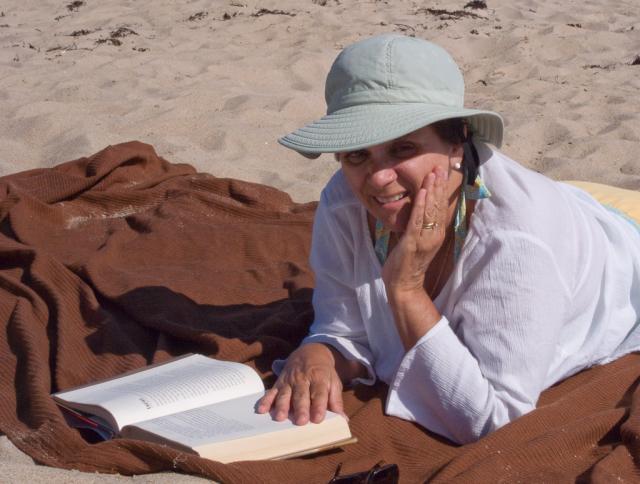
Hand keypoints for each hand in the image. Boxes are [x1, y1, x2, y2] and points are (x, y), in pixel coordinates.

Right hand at [256, 343, 345, 424]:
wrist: (310, 353)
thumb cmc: (324, 374)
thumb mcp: (334, 382)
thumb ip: (336, 401)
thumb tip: (343, 419)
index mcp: (319, 379)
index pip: (319, 393)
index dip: (319, 406)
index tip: (318, 419)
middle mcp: (303, 379)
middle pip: (301, 395)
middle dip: (300, 408)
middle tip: (300, 421)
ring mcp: (290, 381)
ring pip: (285, 394)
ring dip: (282, 405)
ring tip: (280, 417)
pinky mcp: (279, 382)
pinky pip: (272, 391)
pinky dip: (266, 400)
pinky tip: (262, 410)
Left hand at [381, 166, 449, 295]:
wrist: (404, 286)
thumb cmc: (408, 264)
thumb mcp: (416, 241)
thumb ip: (419, 226)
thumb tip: (418, 210)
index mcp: (435, 234)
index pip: (440, 208)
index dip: (441, 190)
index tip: (442, 173)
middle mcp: (433, 235)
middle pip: (438, 206)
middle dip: (438, 186)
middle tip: (439, 167)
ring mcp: (424, 239)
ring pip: (429, 211)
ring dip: (430, 191)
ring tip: (432, 174)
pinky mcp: (412, 243)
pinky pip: (417, 221)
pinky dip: (419, 206)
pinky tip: (421, 193)